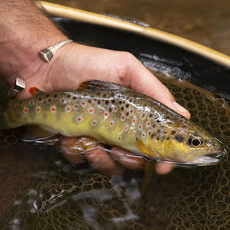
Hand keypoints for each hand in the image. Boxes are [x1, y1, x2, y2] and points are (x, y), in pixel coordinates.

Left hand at [18, 42, 190, 175]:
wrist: (46, 67)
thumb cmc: (87, 63)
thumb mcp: (126, 68)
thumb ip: (153, 89)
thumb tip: (182, 114)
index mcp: (137, 114)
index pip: (159, 143)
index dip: (164, 159)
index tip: (162, 167)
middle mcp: (121, 130)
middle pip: (135, 162)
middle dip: (128, 160)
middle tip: (118, 148)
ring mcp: (97, 139)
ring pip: (108, 165)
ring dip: (99, 156)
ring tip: (88, 138)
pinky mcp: (74, 143)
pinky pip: (80, 160)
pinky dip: (75, 150)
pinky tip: (69, 133)